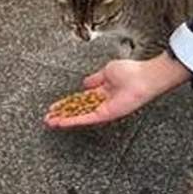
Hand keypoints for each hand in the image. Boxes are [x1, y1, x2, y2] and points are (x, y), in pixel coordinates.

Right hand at [43, 52, 192, 128]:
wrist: (144, 78)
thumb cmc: (132, 72)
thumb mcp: (107, 71)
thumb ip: (95, 79)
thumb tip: (85, 83)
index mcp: (103, 91)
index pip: (81, 99)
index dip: (67, 102)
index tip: (56, 105)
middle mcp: (102, 102)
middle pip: (77, 109)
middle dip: (62, 113)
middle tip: (48, 117)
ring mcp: (103, 109)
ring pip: (79, 116)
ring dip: (64, 119)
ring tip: (49, 122)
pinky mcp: (105, 114)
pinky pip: (86, 119)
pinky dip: (73, 121)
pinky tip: (61, 122)